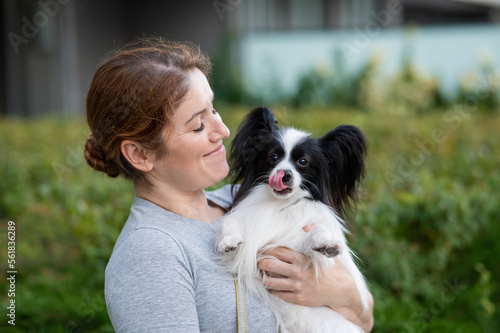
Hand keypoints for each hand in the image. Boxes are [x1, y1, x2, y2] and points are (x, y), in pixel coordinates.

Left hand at [257, 247, 373, 331]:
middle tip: (257, 262)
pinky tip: (271, 286)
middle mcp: (298, 272)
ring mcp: (297, 286)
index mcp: (302, 259)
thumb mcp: (326, 251)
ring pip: (271, 282)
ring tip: (262, 274)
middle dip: (260, 262)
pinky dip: (272, 290)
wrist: (343, 292)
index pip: (278, 251)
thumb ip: (314, 236)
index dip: (267, 249)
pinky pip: (278, 295)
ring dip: (263, 278)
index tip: (261, 249)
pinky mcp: (298, 298)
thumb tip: (306, 224)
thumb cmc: (333, 270)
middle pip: (270, 265)